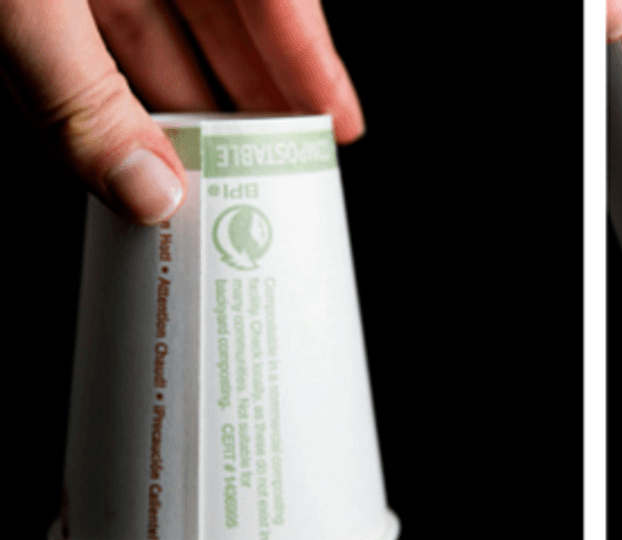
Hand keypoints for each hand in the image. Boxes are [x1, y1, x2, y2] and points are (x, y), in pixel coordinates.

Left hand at [0, 0, 362, 225]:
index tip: (338, 126)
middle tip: (278, 168)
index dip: (313, 61)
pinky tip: (123, 140)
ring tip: (201, 173)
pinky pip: (92, 34)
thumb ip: (81, 96)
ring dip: (176, 104)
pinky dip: (110, 89)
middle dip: (251, 96)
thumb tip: (148, 188)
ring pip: (154, 30)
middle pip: (225, 22)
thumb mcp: (21, 12)